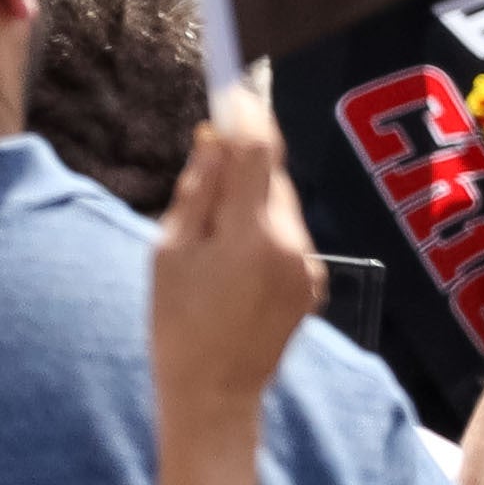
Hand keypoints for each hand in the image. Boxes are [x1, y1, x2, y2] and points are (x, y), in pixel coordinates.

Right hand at [151, 89, 324, 426]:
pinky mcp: (314, 282)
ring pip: (281, 207)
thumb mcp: (170, 254)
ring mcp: (308, 264)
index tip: (237, 88)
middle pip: (273, 178)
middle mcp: (292, 243)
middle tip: (209, 173)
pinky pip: (288, 238)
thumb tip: (214, 139)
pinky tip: (235, 270)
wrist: (214, 396)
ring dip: (253, 204)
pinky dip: (264, 235)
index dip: (249, 114)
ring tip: (213, 244)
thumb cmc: (176, 325)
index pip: (261, 152)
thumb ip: (198, 191)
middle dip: (246, 167)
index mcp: (251, 234)